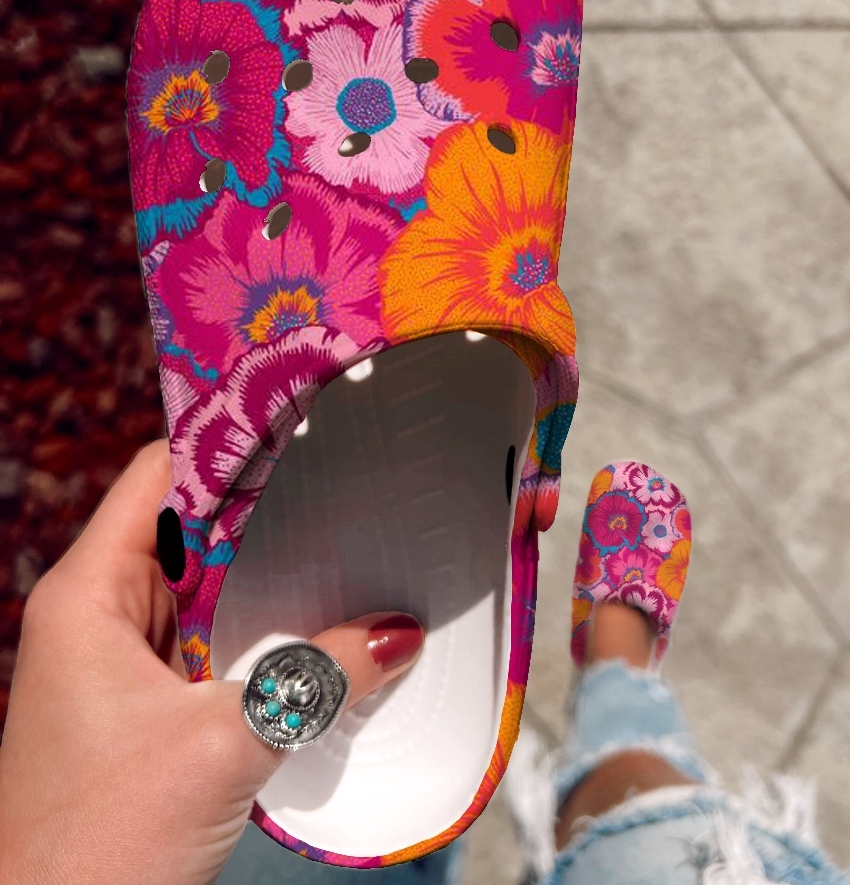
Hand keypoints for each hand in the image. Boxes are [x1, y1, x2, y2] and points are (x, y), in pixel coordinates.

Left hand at [0, 440, 423, 884]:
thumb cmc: (101, 844)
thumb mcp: (223, 745)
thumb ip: (319, 678)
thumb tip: (400, 632)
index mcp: (87, 593)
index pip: (160, 474)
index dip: (229, 438)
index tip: (305, 414)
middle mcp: (97, 612)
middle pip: (190, 524)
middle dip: (267, 502)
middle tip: (348, 471)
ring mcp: (120, 660)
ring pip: (205, 583)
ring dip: (269, 569)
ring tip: (347, 534)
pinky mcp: (145, 704)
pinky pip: (210, 636)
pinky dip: (260, 624)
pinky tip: (316, 621)